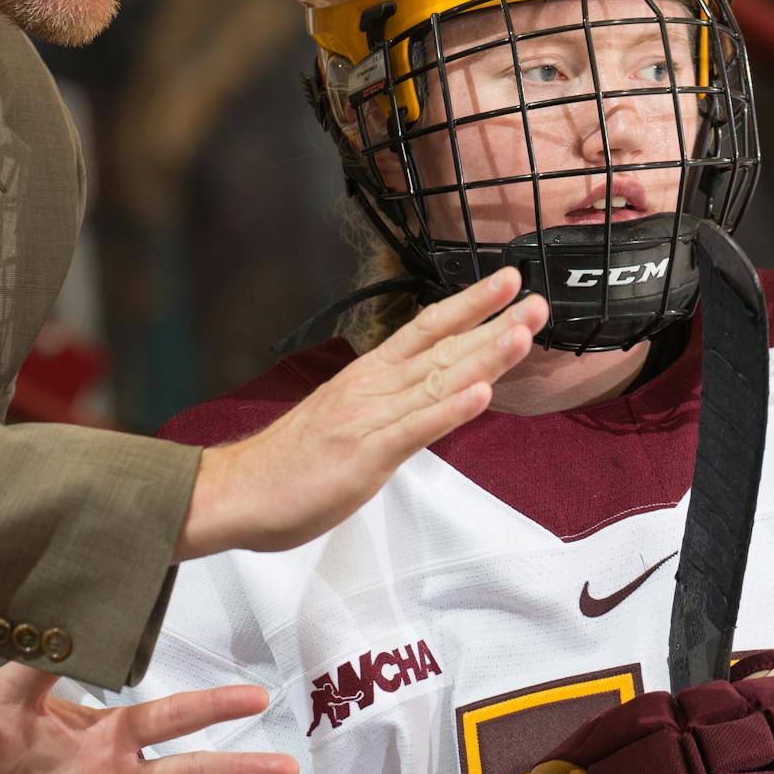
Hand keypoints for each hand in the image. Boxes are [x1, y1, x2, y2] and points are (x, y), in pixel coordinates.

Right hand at [179, 268, 547, 557]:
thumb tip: (426, 390)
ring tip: (521, 333)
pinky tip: (480, 395)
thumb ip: (385, 402)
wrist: (236, 491)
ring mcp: (368, 419)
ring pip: (435, 381)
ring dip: (483, 357)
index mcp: (366, 377)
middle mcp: (371, 388)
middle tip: (537, 301)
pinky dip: (448, 411)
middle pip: (442, 349)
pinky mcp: (363, 456)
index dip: (469, 304)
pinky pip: (413, 430)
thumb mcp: (344, 418)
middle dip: (494, 323)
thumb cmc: (289, 462)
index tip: (507, 282)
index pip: (426, 329)